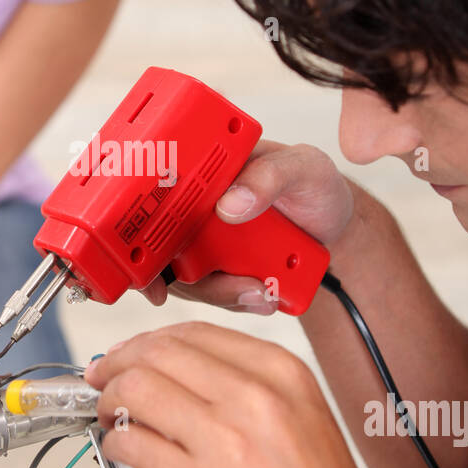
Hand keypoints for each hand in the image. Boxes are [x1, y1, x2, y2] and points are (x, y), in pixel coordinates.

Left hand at [85, 320, 394, 467]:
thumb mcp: (301, 416)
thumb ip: (245, 387)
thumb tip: (175, 373)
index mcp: (281, 374)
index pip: (193, 333)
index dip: (147, 341)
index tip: (129, 354)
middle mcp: (254, 398)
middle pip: (157, 354)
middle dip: (117, 364)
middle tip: (103, 379)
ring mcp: (225, 442)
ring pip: (137, 392)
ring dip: (109, 401)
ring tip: (111, 417)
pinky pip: (134, 446)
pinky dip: (116, 444)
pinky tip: (123, 452)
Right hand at [141, 141, 354, 312]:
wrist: (335, 227)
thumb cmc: (315, 186)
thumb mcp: (304, 168)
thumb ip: (271, 176)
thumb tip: (229, 202)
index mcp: (200, 168)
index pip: (149, 190)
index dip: (133, 226)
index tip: (145, 259)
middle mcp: (192, 205)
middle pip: (156, 246)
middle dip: (180, 279)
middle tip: (228, 287)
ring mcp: (202, 241)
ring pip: (183, 279)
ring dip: (221, 292)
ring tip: (263, 291)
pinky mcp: (218, 270)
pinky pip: (211, 293)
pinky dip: (236, 300)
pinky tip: (266, 294)